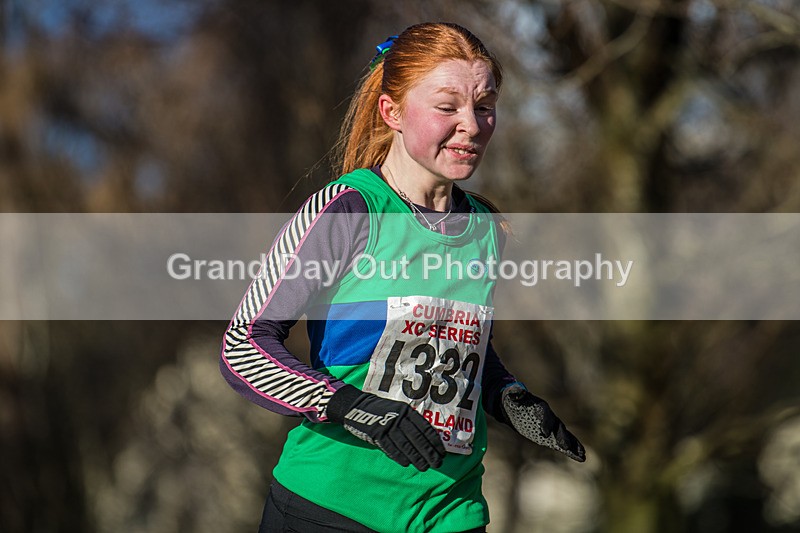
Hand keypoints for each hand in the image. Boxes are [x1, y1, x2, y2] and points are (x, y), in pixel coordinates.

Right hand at [327, 385, 445, 470]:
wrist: (357, 406)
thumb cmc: (381, 411)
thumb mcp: (398, 411)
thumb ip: (410, 423)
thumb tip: (427, 441)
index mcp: (407, 411)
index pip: (426, 428)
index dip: (435, 442)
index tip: (442, 453)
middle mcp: (399, 417)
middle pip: (418, 438)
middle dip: (429, 453)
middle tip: (438, 464)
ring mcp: (388, 425)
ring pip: (406, 445)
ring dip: (417, 458)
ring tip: (424, 467)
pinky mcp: (377, 433)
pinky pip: (391, 448)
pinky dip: (400, 457)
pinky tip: (407, 464)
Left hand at [501, 384, 585, 461]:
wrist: (516, 405)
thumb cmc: (513, 399)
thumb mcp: (512, 395)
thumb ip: (515, 394)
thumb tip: (516, 393)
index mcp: (541, 407)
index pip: (545, 415)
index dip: (546, 423)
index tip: (544, 434)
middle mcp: (550, 417)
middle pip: (558, 426)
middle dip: (562, 436)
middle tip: (564, 446)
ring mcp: (552, 427)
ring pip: (565, 435)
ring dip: (573, 445)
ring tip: (582, 454)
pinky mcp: (550, 436)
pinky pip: (561, 443)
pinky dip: (571, 450)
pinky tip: (580, 457)